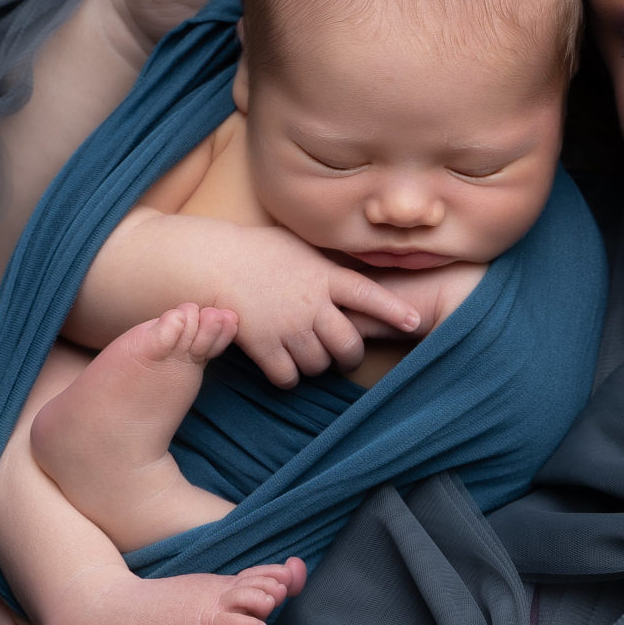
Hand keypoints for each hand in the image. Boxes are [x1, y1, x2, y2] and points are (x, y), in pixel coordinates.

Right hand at [204, 223, 422, 386]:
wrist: (209, 262)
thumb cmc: (252, 249)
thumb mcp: (297, 246)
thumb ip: (324, 265)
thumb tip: (347, 272)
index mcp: (324, 275)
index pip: (369, 294)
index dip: (393, 311)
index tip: (414, 322)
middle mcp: (312, 303)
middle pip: (348, 344)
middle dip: (349, 356)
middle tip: (344, 357)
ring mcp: (288, 326)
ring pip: (319, 365)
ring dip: (316, 366)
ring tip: (305, 354)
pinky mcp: (263, 345)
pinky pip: (288, 377)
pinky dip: (289, 377)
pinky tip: (283, 367)